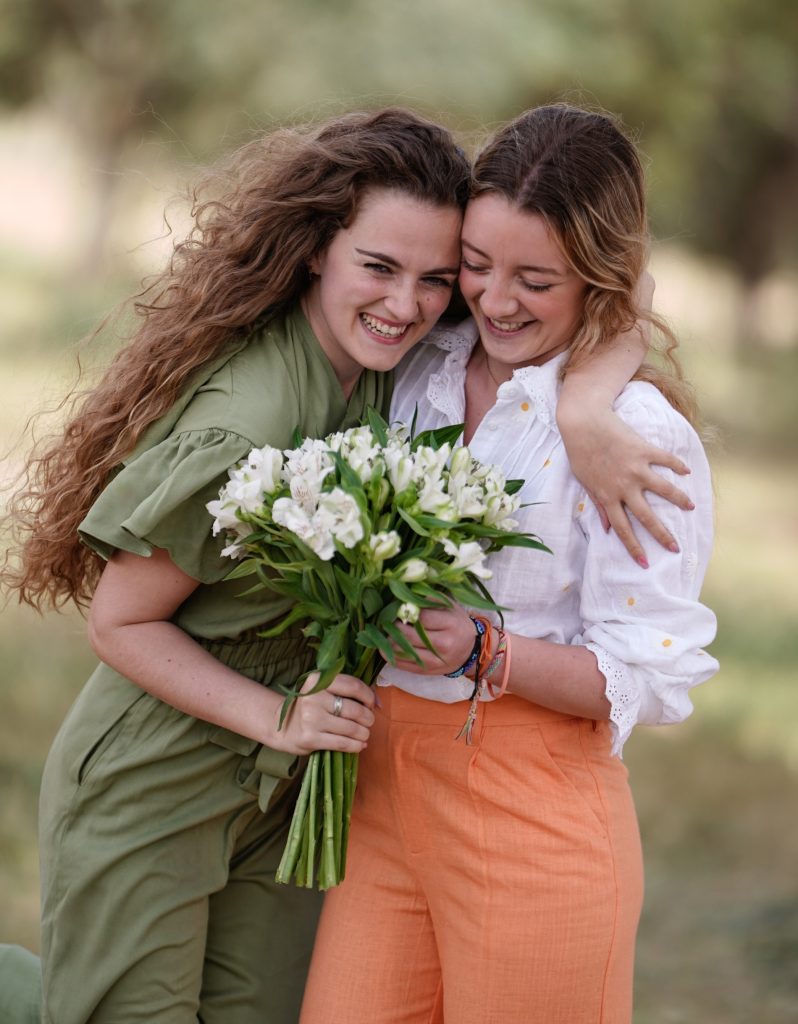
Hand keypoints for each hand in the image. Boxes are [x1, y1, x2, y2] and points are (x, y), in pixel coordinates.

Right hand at [272, 672, 375, 755]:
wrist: (281, 726)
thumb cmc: (310, 706)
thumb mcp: (323, 691)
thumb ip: (348, 691)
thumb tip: (378, 703)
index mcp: (317, 681)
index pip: (353, 686)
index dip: (368, 696)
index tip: (372, 704)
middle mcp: (313, 698)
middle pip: (355, 709)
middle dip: (368, 718)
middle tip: (368, 721)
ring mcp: (311, 719)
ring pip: (351, 728)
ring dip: (364, 733)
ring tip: (364, 733)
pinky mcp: (311, 739)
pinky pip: (343, 743)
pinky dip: (356, 745)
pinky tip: (360, 744)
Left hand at [392, 605, 476, 675]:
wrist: (469, 650)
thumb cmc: (456, 623)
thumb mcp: (449, 606)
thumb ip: (429, 600)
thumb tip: (406, 599)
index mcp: (451, 624)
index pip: (421, 617)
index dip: (406, 612)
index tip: (399, 608)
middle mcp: (444, 644)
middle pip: (410, 635)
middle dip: (394, 626)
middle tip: (388, 620)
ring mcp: (435, 661)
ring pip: (403, 652)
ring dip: (389, 641)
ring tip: (384, 632)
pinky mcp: (426, 671)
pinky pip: (403, 665)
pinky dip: (390, 656)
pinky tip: (385, 647)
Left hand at [561, 402, 693, 564]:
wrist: (584, 424)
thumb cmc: (581, 454)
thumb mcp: (585, 483)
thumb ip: (598, 506)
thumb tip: (607, 529)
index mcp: (607, 496)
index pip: (622, 529)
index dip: (634, 548)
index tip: (645, 563)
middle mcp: (624, 487)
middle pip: (647, 517)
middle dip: (662, 535)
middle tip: (676, 548)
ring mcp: (636, 469)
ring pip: (664, 490)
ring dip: (680, 500)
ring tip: (692, 507)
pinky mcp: (644, 450)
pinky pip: (666, 460)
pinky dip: (678, 465)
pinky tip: (687, 471)